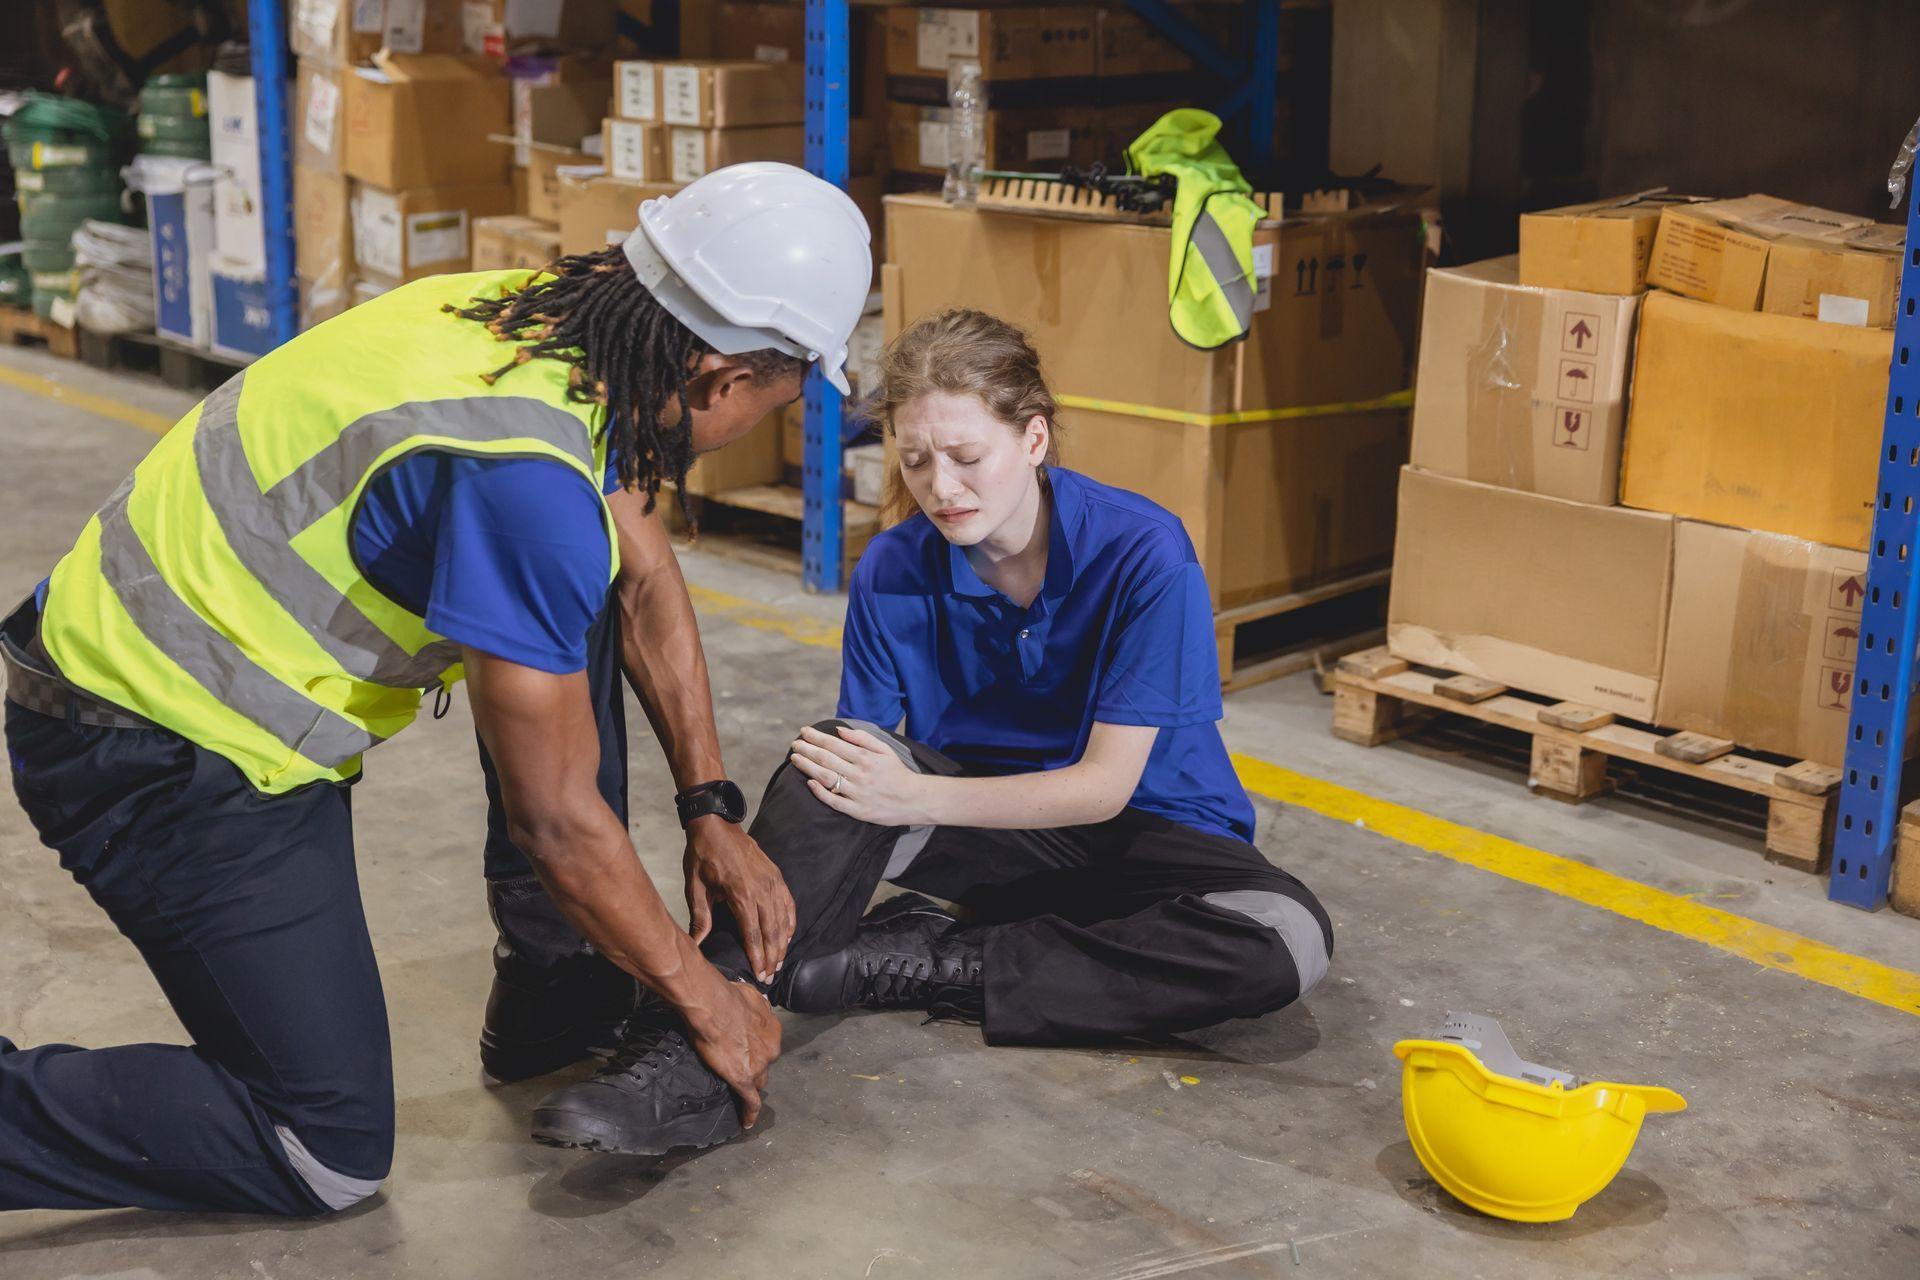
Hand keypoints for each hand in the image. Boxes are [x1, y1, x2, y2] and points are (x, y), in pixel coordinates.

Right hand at [682, 971, 781, 1128]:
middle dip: (755, 1066)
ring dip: (751, 1085)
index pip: (768, 1046)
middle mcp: (770, 1049)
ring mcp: (758, 1066)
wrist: (713, 1006)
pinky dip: (749, 1113)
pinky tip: (747, 1122)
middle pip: (764, 1065)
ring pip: (758, 1082)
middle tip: (740, 1066)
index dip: (758, 1050)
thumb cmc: (727, 996)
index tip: (750, 1051)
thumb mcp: (749, 995)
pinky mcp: (743, 1079)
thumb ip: (756, 1005)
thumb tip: (757, 1003)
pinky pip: (750, 1102)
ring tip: (742, 1092)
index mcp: (772, 1029)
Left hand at [683, 818, 795, 983]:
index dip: (757, 957)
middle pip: (771, 931)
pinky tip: (788, 936)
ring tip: (779, 962)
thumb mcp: (695, 887)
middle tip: (770, 977)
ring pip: (782, 920)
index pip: (753, 934)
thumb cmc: (703, 855)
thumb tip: (696, 944)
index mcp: (740, 893)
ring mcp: (772, 881)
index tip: (760, 975)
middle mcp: (761, 889)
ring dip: (782, 944)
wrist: (716, 824)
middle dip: (772, 957)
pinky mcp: (776, 876)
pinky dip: (790, 922)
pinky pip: (788, 903)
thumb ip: (700, 917)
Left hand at [788, 725, 931, 826]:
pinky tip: (809, 783)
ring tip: (795, 759)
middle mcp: (859, 774)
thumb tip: (839, 730)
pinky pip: (835, 801)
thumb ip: (862, 738)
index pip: (834, 744)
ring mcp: (857, 793)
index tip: (804, 732)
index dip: (816, 737)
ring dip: (808, 767)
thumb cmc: (898, 772)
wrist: (915, 799)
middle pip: (826, 760)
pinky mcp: (858, 811)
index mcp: (865, 758)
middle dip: (807, 750)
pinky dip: (821, 792)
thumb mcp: (885, 749)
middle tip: (795, 744)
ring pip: (827, 778)